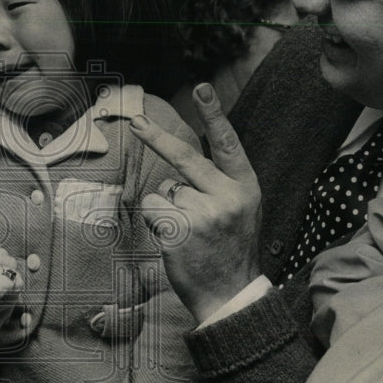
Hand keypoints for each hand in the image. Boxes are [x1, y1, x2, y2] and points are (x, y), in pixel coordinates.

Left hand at [129, 83, 261, 323]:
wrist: (230, 295)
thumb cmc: (229, 248)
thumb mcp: (239, 209)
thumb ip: (218, 183)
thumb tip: (179, 162)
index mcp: (245, 187)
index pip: (228, 144)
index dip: (214, 114)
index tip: (202, 87)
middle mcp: (227, 196)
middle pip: (184, 157)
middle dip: (156, 137)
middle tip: (137, 121)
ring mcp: (204, 213)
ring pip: (165, 189)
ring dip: (168, 207)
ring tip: (189, 232)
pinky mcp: (179, 230)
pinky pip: (152, 208)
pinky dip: (156, 221)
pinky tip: (175, 240)